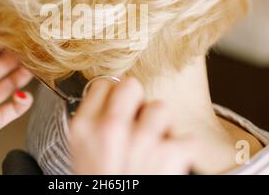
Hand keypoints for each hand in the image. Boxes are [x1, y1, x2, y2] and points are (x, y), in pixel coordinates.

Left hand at [0, 37, 33, 152]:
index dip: (1, 41)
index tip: (16, 32)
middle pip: (3, 64)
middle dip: (17, 56)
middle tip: (30, 48)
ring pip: (11, 83)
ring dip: (23, 75)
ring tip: (32, 68)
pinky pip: (14, 109)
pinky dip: (23, 102)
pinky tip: (22, 96)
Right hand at [69, 77, 194, 174]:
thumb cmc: (100, 186)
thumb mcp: (81, 153)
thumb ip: (94, 124)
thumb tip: (113, 99)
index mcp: (84, 127)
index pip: (103, 84)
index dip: (113, 95)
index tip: (117, 105)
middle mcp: (111, 129)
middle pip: (132, 85)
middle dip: (137, 100)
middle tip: (137, 118)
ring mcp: (141, 140)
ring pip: (160, 108)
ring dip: (161, 127)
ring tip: (153, 146)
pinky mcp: (170, 154)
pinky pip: (186, 137)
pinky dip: (182, 151)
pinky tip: (168, 162)